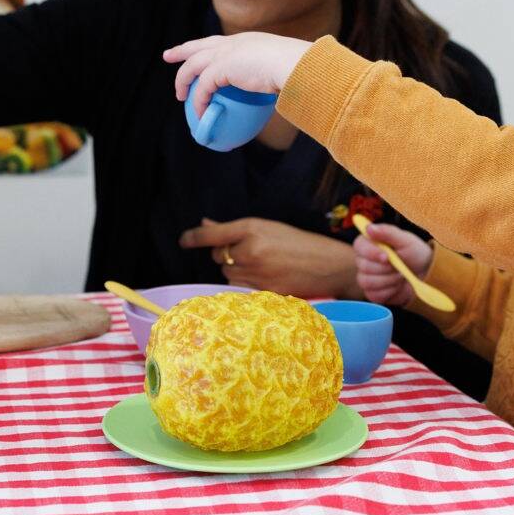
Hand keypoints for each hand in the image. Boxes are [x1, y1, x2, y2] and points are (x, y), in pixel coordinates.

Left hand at [163, 33, 311, 117]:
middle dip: (182, 50)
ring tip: (180, 95)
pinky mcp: (221, 68)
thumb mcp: (281, 70)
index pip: (219, 42)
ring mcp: (226, 53)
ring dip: (183, 80)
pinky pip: (202, 87)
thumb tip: (278, 91)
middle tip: (168, 55)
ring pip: (193, 65)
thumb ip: (272, 77)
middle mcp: (234, 43)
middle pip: (199, 45)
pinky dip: (199, 100)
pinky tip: (199, 112)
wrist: (295, 65)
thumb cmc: (297, 70)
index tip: (195, 50)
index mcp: (247, 41)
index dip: (205, 46)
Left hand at [180, 217, 361, 299]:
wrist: (329, 266)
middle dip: (226, 255)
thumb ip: (234, 228)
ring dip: (236, 270)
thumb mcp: (268, 228)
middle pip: (218, 256)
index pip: (211, 234)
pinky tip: (265, 277)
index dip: (193, 237)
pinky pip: (240, 287)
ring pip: (227, 273)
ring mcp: (255, 272)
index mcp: (252, 228)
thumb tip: (205, 224)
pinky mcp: (261, 290)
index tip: (183, 241)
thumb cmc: (299, 243)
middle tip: (249, 252)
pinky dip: (245, 283)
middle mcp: (250, 249)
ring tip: (261, 265)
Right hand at [352, 223, 433, 307]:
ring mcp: (366, 277)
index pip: (359, 246)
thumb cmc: (415, 254)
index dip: (371, 253)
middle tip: (400, 266)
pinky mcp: (372, 293)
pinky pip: (375, 294)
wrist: (425, 275)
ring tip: (401, 275)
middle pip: (364, 266)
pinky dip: (390, 291)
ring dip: (389, 280)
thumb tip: (369, 228)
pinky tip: (398, 285)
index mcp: (369, 243)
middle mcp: (363, 260)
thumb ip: (388, 232)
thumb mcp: (406, 240)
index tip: (387, 256)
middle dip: (386, 268)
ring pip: (368, 282)